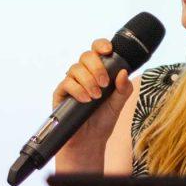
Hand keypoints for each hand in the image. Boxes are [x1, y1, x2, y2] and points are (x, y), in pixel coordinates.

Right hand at [51, 38, 134, 157]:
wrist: (90, 140)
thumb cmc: (104, 119)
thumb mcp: (119, 104)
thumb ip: (124, 89)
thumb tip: (124, 72)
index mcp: (98, 71)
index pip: (97, 51)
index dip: (101, 45)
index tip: (109, 50)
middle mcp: (84, 74)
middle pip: (86, 56)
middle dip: (97, 67)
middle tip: (105, 84)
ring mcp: (71, 82)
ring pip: (75, 68)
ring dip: (88, 81)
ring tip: (96, 96)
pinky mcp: (61, 93)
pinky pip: (66, 83)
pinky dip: (78, 90)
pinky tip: (86, 99)